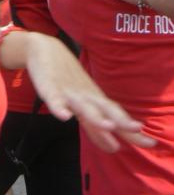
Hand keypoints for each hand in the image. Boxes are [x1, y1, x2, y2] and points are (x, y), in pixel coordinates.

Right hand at [25, 33, 154, 151]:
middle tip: (136, 129)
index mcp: (94, 100)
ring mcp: (68, 92)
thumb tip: (115, 146)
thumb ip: (95, 125)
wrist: (44, 48)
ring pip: (83, 106)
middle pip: (106, 110)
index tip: (150, 143)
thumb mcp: (82, 102)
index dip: (130, 130)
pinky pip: (54, 99)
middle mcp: (86, 96)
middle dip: (121, 121)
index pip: (116, 116)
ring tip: (109, 126)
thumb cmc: (65, 77)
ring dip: (96, 117)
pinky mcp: (49, 87)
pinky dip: (59, 107)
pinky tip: (64, 117)